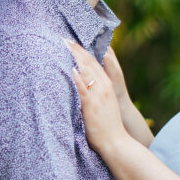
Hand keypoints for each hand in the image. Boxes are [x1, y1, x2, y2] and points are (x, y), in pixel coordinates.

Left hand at [66, 41, 127, 156]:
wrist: (116, 142)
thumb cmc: (107, 125)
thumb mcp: (104, 103)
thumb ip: (95, 92)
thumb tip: (81, 84)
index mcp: (106, 85)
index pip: (93, 61)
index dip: (82, 50)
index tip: (71, 41)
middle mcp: (103, 86)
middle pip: (88, 62)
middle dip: (76, 49)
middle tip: (63, 38)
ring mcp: (98, 94)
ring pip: (85, 71)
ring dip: (73, 57)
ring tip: (63, 46)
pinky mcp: (91, 104)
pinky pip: (83, 88)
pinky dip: (76, 78)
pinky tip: (70, 69)